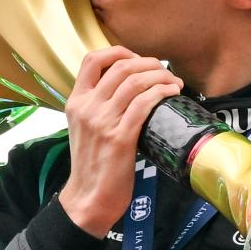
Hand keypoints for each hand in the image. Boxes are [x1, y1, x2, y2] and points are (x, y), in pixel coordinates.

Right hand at [58, 47, 182, 237]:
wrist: (88, 198)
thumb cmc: (92, 164)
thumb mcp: (85, 128)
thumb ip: (98, 106)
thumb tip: (128, 88)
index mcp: (75, 101)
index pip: (92, 60)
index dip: (119, 51)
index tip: (138, 58)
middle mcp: (87, 107)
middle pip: (121, 66)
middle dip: (149, 63)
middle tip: (165, 71)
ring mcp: (102, 121)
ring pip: (135, 82)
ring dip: (161, 76)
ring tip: (174, 82)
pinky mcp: (120, 137)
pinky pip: (144, 104)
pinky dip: (162, 93)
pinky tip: (172, 93)